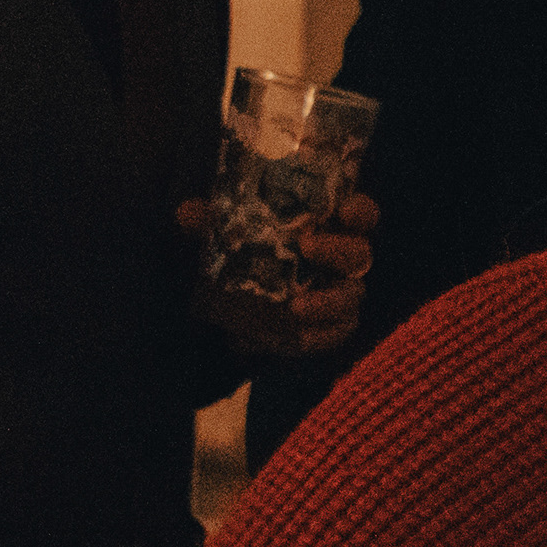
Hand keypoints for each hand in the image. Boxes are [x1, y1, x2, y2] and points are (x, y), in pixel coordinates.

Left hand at [180, 190, 375, 356]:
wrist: (242, 310)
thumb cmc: (249, 259)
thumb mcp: (227, 237)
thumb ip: (211, 223)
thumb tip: (186, 211)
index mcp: (329, 230)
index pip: (360, 215)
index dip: (359, 210)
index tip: (344, 209)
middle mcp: (343, 261)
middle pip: (360, 253)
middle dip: (340, 250)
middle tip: (308, 246)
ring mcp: (342, 294)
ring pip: (353, 295)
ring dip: (330, 301)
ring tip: (298, 308)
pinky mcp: (335, 326)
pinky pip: (338, 332)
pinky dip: (320, 336)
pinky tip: (296, 337)